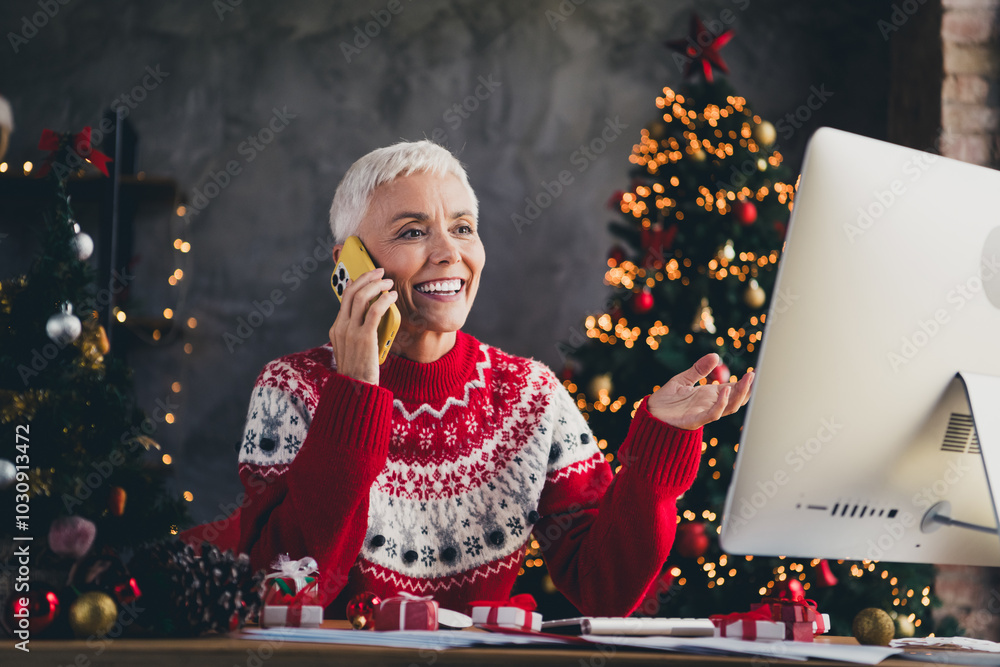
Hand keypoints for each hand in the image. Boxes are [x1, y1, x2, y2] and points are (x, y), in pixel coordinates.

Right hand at [328, 267, 397, 384]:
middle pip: (351, 292)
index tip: (368, 276)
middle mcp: (341, 327)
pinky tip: (392, 296)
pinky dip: (384, 299)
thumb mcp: (351, 349)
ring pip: (361, 297)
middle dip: (367, 278)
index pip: (344, 298)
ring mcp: (351, 332)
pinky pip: (374, 310)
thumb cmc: (359, 370)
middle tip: (380, 272)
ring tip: (388, 282)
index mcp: (336, 328)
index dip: (357, 282)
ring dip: (376, 285)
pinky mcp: (364, 337)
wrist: (356, 389)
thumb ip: (356, 332)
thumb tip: (369, 317)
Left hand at [645, 353, 753, 429]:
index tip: (755, 371)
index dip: (745, 382)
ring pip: (730, 407)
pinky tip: (725, 391)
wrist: (650, 414)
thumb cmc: (666, 399)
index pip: (733, 389)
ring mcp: (704, 413)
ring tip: (747, 379)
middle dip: (747, 388)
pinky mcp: (695, 420)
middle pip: (736, 399)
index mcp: (709, 395)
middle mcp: (710, 405)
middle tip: (755, 375)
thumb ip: (699, 369)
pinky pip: (712, 414)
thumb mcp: (684, 379)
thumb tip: (715, 356)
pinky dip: (721, 404)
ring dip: (740, 394)